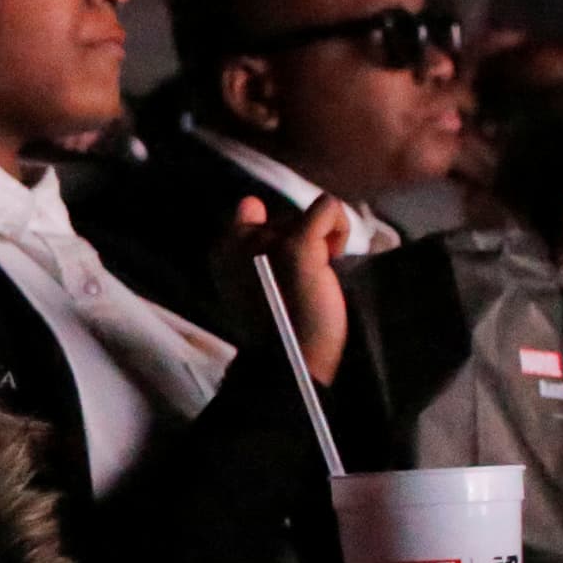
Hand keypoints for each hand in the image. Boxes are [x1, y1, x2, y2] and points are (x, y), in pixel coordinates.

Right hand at [212, 191, 350, 384]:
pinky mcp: (298, 244)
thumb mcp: (257, 284)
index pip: (249, 212)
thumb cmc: (283, 329)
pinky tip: (334, 256)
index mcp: (223, 251)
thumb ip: (253, 247)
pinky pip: (327, 207)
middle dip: (301, 242)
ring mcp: (269, 240)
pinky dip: (339, 226)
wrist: (294, 360)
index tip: (283, 268)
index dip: (276, 236)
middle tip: (303, 282)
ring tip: (317, 278)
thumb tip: (250, 202)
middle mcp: (240, 240)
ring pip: (308, 214)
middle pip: (285, 216)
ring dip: (322, 241)